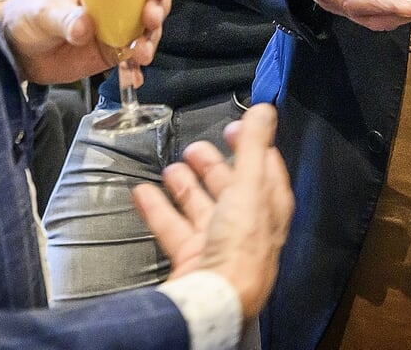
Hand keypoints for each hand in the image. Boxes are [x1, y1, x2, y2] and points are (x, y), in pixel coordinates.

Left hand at [0, 0, 170, 84]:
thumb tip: (84, 28)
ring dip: (151, 40)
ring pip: (147, 29)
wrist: (16, 51)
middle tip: (151, 21)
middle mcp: (114, 0)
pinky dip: (137, 68)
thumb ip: (65, 19)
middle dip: (158, 9)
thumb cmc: (28, 16)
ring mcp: (115, 27)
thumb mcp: (44, 12)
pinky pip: (132, 58)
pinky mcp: (111, 52)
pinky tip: (134, 77)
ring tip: (141, 55)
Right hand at [134, 104, 293, 319]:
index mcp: (267, 209)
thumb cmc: (239, 247)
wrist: (212, 300)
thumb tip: (265, 110)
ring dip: (184, 185)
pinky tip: (143, 193)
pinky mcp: (191, 258)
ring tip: (171, 167)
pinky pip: (172, 228)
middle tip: (196, 147)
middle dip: (213, 166)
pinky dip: (157, 209)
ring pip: (200, 207)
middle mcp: (245, 227)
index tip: (236, 128)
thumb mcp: (249, 186)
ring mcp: (217, 244)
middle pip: (229, 188)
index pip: (265, 171)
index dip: (252, 147)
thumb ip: (252, 146)